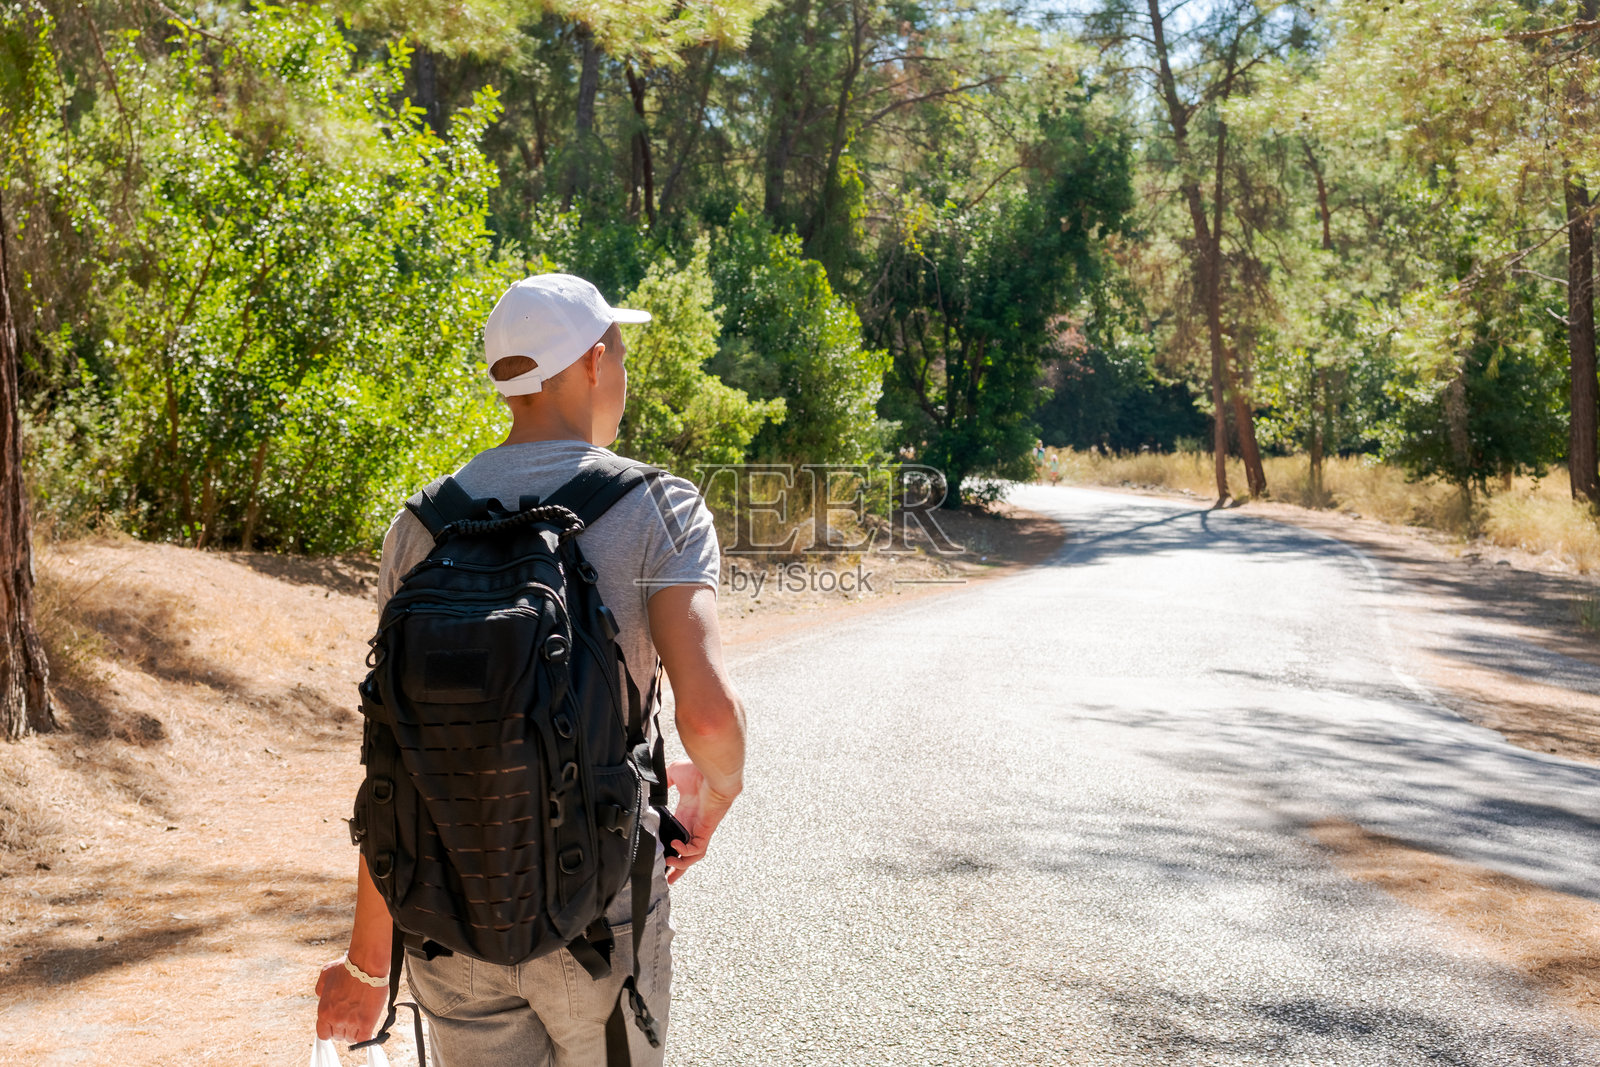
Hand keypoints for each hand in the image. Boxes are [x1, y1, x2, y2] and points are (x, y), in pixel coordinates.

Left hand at [315, 956, 389, 1043]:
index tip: (337, 1024)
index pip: (322, 1033)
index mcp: (324, 1010)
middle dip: (344, 1028)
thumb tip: (321, 996)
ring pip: (351, 1039)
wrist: (367, 965)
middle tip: (352, 1017)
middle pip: (338, 1036)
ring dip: (356, 1031)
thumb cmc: (348, 967)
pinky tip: (367, 1028)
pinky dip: (365, 1036)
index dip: (330, 1030)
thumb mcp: (326, 974)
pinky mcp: (366, 1023)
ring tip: (361, 1019)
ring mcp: (351, 1022)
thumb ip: (320, 988)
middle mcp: (335, 1019)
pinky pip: (363, 1040)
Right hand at [664, 758, 738, 884]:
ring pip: (693, 856)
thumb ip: (664, 781)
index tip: (659, 856)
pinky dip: (686, 852)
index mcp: (686, 815)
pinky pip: (697, 849)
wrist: (714, 772)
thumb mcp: (675, 774)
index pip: (678, 837)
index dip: (669, 848)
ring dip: (681, 864)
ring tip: (668, 866)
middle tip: (666, 878)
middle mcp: (693, 825)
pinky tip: (675, 847)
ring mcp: (701, 829)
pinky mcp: (706, 830)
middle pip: (686, 854)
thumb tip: (652, 786)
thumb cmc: (698, 771)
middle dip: (677, 867)